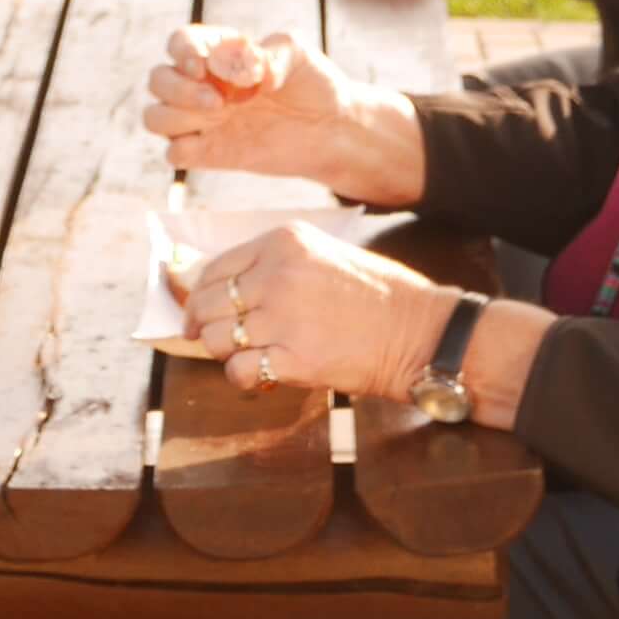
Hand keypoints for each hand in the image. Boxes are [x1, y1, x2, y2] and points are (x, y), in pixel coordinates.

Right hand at [140, 25, 427, 204]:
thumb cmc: (314, 82)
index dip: (182, 53)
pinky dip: (181, 150)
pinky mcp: (210, 153)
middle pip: (157, 80)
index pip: (179, 43)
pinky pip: (173, 154)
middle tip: (219, 102)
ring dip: (173, 117)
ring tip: (218, 117)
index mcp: (218, 52)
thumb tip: (248, 71)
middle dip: (178, 89)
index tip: (204, 66)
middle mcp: (203, 84)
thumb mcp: (299, 54)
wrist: (332, 128)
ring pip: (154, 116)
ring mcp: (203, 120)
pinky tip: (214, 143)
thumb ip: (272, 53)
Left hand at [177, 221, 452, 401]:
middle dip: (204, 325)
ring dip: (223, 352)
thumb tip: (222, 288)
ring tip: (247, 355)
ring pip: (217, 338)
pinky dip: (242, 377)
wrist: (421, 332)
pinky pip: (239, 369)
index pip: (215, 267)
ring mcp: (284, 317)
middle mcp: (278, 274)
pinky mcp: (293, 358)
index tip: (196, 311)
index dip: (197, 294)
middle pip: (208, 302)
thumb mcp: (322, 256)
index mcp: (285, 242)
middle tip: (212, 340)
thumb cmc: (377, 296)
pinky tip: (261, 375)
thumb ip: (274, 265)